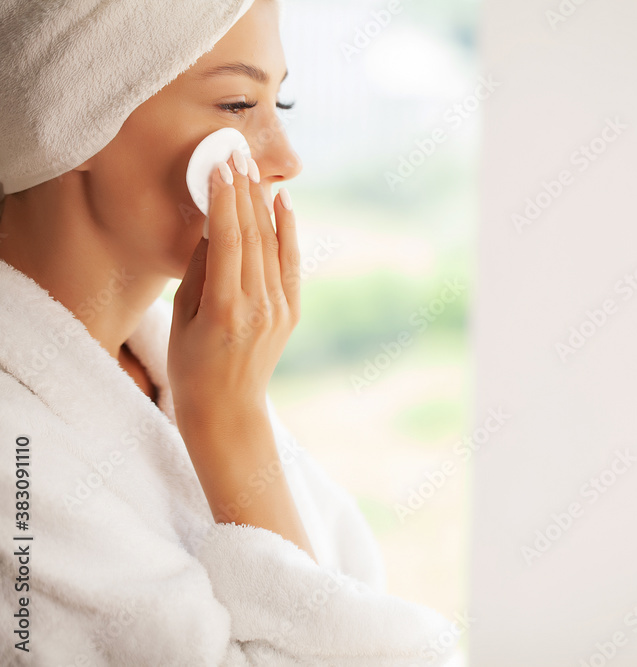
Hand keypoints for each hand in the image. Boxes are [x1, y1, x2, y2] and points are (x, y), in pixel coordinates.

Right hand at [167, 150, 299, 430]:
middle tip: (235, 155)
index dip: (225, 199)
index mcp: (226, 308)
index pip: (228, 240)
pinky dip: (288, 231)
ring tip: (253, 169)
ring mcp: (281, 309)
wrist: (228, 410)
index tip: (219, 167)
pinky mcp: (292, 312)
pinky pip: (291, 262)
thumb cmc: (192, 366)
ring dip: (263, 204)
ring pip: (273, 245)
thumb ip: (199, 270)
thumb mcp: (181, 317)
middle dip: (244, 191)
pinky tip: (282, 203)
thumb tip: (213, 224)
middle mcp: (259, 305)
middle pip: (253, 236)